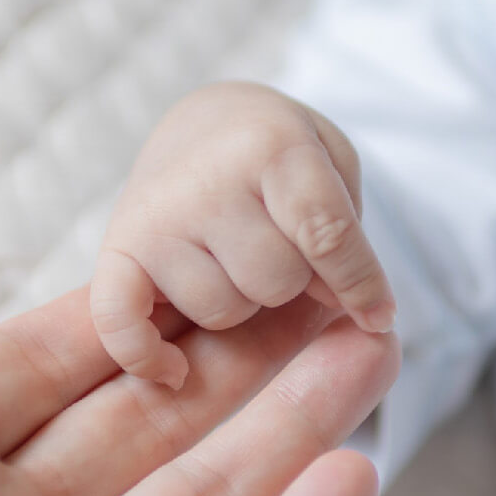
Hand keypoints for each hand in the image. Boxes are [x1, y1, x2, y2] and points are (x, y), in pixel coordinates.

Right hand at [90, 82, 394, 388]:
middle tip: (277, 244)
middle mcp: (205, 180)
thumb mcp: (333, 163)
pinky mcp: (116, 251)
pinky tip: (173, 371)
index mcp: (271, 145)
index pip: (324, 234)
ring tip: (231, 259)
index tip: (379, 319)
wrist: (203, 124)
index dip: (359, 284)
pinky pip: (122, 325)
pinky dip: (144, 356)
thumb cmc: (280, 154)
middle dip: (293, 279)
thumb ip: (345, 233)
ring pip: (222, 311)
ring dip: (239, 300)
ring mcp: (156, 218)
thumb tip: (350, 313)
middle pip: (276, 282)